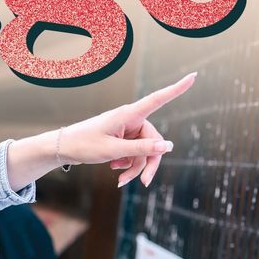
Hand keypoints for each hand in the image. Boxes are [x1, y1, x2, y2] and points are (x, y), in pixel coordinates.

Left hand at [60, 72, 195, 186]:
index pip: (158, 99)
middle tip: (144, 183)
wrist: (64, 148)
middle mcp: (130, 119)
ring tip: (121, 181)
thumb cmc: (85, 144)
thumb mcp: (113, 150)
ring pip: (145, 151)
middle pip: (154, 141)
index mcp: (128, 114)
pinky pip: (135, 153)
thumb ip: (141, 149)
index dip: (177, 89)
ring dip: (136, 167)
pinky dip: (129, 165)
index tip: (194, 76)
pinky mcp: (123, 138)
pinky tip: (116, 172)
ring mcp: (127, 129)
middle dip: (149, 162)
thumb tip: (168, 147)